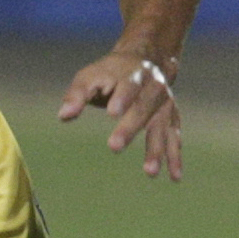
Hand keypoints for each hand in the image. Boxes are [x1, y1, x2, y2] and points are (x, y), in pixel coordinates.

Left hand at [60, 48, 182, 180]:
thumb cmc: (110, 73)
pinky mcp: (172, 117)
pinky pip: (174, 138)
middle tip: (113, 147)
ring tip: (149, 172)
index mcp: (133, 74)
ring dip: (157, 149)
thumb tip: (63, 116)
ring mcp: (165, 104)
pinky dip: (175, 157)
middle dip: (130, 127)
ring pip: (162, 127)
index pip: (129, 85)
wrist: (146, 60)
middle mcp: (154, 88)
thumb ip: (77, 95)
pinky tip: (174, 177)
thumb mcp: (90, 76)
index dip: (123, 98)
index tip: (112, 113)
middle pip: (144, 108)